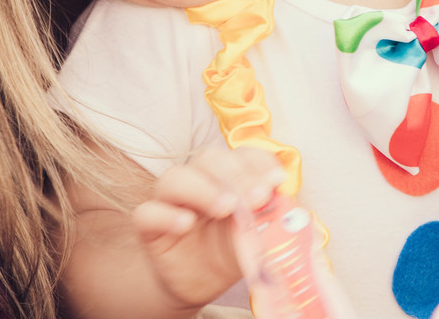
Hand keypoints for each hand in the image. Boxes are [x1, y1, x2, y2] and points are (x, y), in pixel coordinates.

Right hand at [134, 145, 286, 308]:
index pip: (241, 155)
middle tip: (256, 197)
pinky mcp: (150, 227)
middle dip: (235, 175)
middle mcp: (198, 180)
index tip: (277, 180)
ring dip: (203, 189)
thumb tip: (291, 208)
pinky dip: (166, 215)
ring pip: (174, 178)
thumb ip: (270, 219)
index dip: (258, 163)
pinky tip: (185, 224)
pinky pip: (147, 213)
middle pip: (208, 159)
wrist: (199, 282)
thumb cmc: (230, 249)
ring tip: (226, 208)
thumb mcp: (257, 235)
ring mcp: (170, 201)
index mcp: (228, 176)